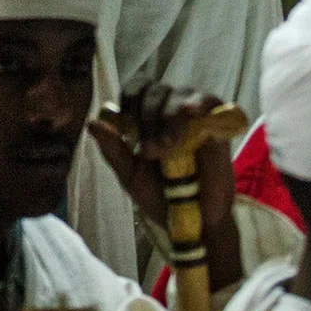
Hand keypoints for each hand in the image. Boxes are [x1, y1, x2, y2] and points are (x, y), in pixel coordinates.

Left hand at [89, 88, 245, 295]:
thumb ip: (113, 149)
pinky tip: (191, 111)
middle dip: (149, 115)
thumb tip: (91, 122)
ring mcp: (196, 117)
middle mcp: (171, 111)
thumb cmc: (160, 196)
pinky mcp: (218, 127)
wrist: (192, 221)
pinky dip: (200, 103)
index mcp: (147, 118)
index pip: (136, 88)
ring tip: (169, 147)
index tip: (129, 127)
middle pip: (157, 89)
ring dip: (170, 116)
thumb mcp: (131, 175)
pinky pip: (211, 103)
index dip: (130, 100)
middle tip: (151, 150)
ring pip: (181, 94)